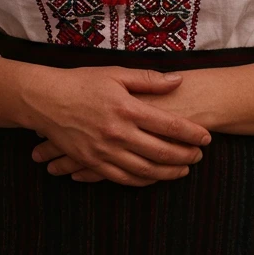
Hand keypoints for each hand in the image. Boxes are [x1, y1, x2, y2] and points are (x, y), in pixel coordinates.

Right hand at [22, 67, 209, 186]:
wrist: (46, 100)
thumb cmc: (82, 82)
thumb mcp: (116, 74)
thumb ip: (148, 80)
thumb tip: (178, 80)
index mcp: (127, 108)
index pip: (168, 125)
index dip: (191, 133)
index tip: (207, 137)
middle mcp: (118, 133)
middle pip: (160, 152)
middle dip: (185, 156)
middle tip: (199, 157)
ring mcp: (105, 151)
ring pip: (144, 170)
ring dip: (168, 173)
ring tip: (183, 171)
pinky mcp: (92, 162)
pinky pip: (122, 178)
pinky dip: (142, 181)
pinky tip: (153, 178)